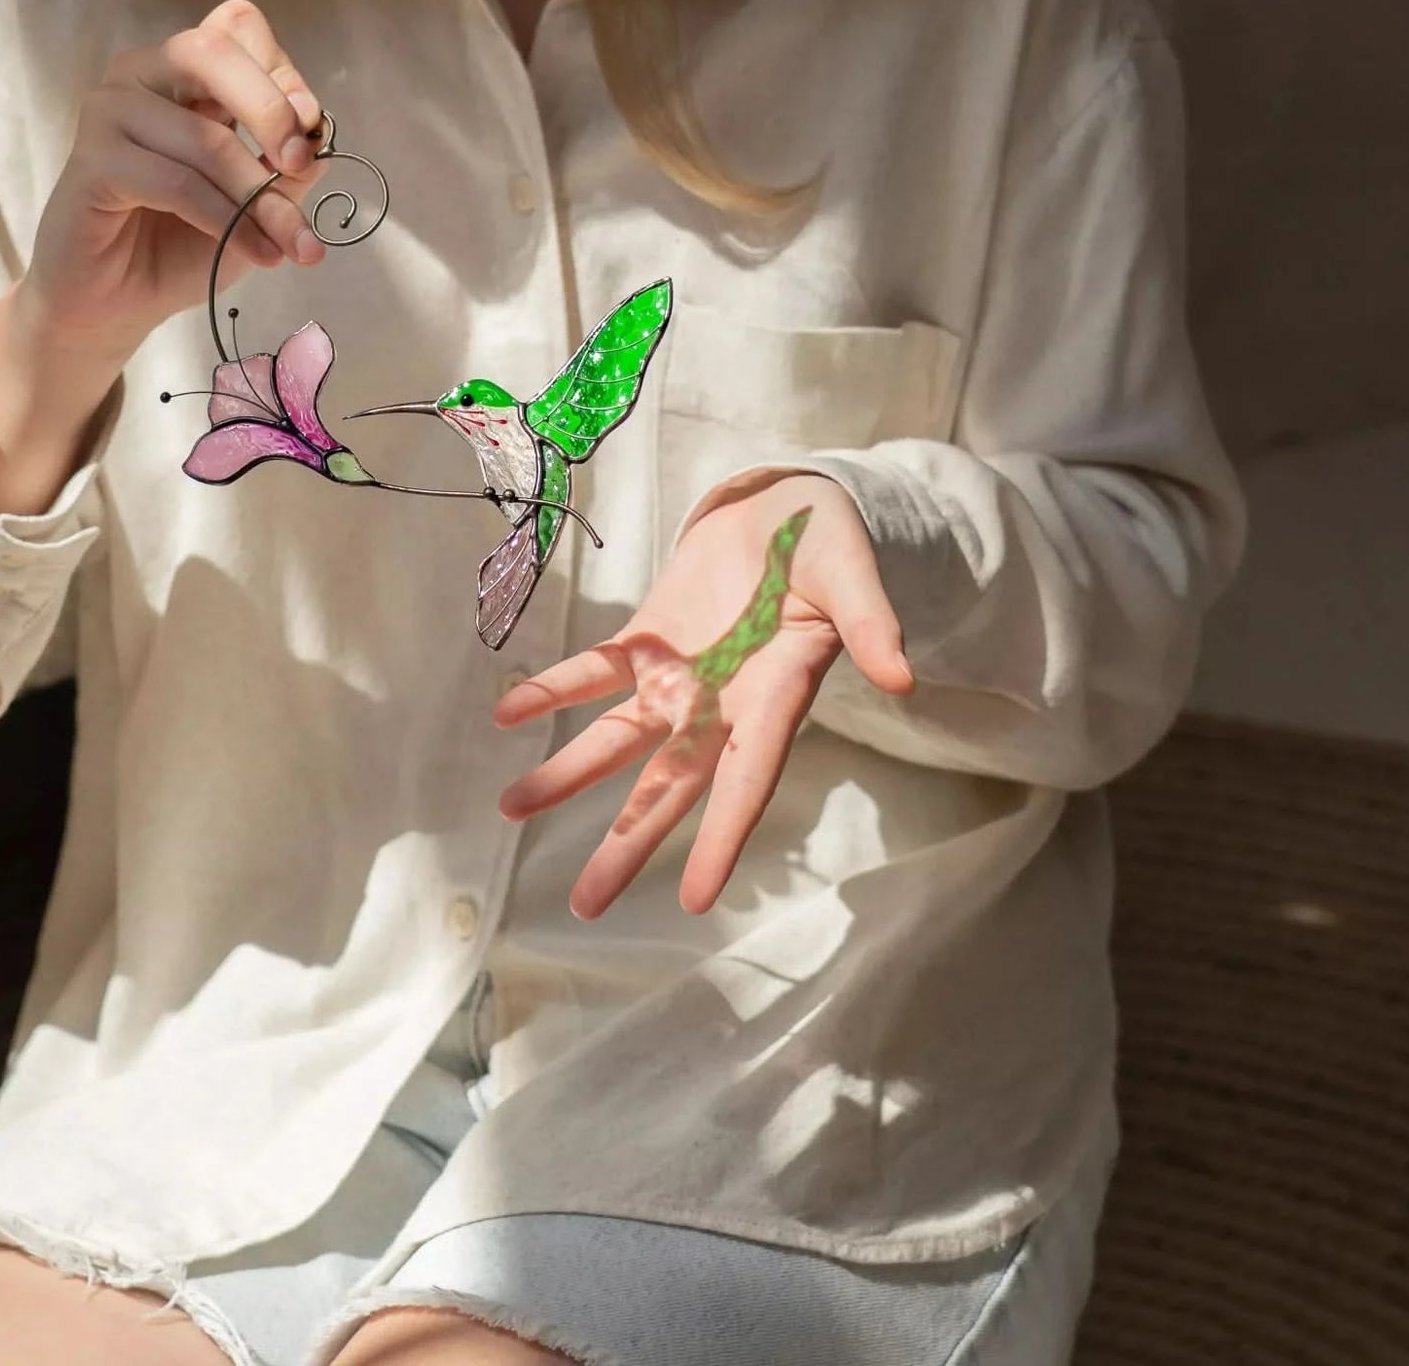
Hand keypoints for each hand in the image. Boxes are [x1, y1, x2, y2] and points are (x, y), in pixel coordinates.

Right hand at [19, 0, 329, 361]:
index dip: (282, 73)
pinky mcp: (91, 161)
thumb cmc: (184, 241)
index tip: (310, 136)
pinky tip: (260, 255)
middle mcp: (141, 74)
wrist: (116, 303)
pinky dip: (229, 223)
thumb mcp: (256, 198)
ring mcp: (109, 111)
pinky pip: (178, 184)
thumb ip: (286, 160)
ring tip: (292, 246)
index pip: (236, 27)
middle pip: (212, 54)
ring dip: (261, 200)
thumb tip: (317, 133)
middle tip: (301, 168)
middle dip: (270, 111)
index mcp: (181, 69)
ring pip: (205, 138)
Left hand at [491, 473, 914, 919]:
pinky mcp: (649, 638)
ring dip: (566, 772)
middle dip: (628, 842)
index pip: (748, 782)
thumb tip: (903, 675)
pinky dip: (551, 690)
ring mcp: (679, 674)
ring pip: (618, 739)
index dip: (723, 838)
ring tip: (511, 808)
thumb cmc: (830, 545)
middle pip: (670, 786)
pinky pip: (593, 671)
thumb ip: (870, 623)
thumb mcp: (854, 576)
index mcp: (777, 698)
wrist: (787, 504)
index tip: (696, 900)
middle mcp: (722, 703)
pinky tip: (506, 714)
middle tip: (583, 904)